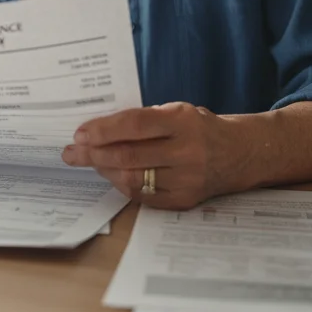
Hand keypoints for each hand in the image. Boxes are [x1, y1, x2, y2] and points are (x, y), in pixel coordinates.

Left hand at [61, 102, 245, 209]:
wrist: (239, 153)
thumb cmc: (198, 128)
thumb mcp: (176, 111)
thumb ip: (143, 119)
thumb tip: (97, 130)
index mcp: (183, 121)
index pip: (134, 124)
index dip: (103, 130)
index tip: (80, 133)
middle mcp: (187, 151)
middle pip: (128, 155)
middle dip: (93, 154)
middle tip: (72, 153)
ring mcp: (187, 179)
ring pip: (132, 178)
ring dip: (105, 170)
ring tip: (91, 162)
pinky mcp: (185, 200)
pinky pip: (143, 197)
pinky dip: (123, 185)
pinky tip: (113, 175)